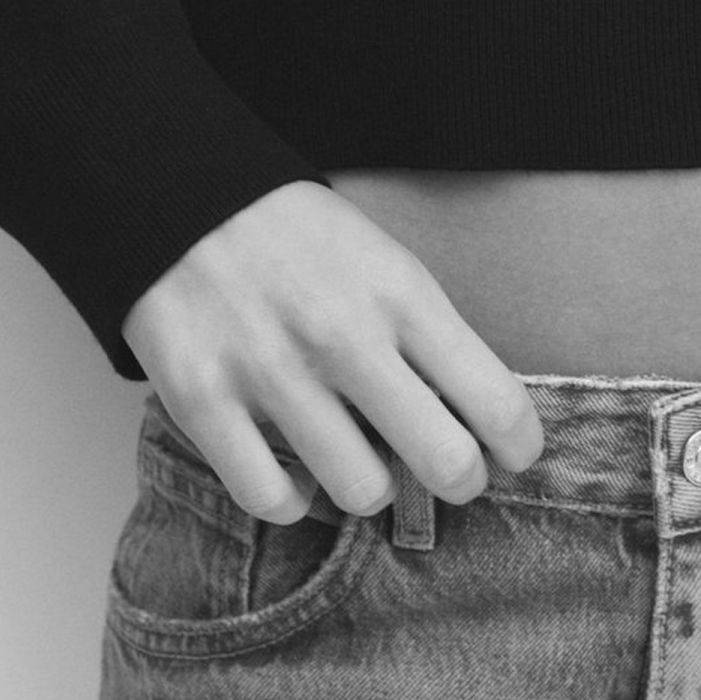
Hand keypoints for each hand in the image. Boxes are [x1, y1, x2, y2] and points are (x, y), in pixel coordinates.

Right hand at [120, 180, 545, 525]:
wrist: (181, 198)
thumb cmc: (300, 239)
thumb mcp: (386, 261)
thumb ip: (430, 337)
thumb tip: (481, 425)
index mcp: (399, 292)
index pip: (495, 398)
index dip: (519, 444)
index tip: (513, 453)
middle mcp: (342, 335)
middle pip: (444, 461)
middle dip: (460, 480)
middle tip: (449, 471)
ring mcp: (271, 373)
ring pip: (361, 492)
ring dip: (371, 487)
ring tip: (361, 459)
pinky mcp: (205, 403)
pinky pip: (273, 500)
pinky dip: (293, 501)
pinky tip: (298, 475)